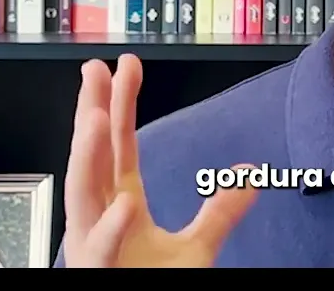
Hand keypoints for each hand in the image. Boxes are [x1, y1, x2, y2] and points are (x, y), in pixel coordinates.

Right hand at [62, 53, 258, 266]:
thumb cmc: (154, 287)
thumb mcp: (196, 249)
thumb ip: (220, 211)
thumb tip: (250, 175)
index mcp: (120, 206)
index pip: (118, 145)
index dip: (120, 103)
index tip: (123, 65)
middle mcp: (99, 220)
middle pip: (92, 158)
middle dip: (91, 113)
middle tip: (95, 72)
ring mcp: (93, 247)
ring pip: (83, 196)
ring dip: (87, 156)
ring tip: (99, 115)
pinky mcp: (98, 274)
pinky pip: (100, 251)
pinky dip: (110, 229)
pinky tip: (124, 205)